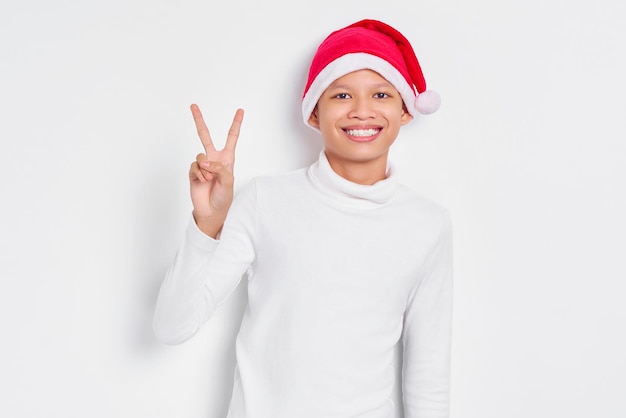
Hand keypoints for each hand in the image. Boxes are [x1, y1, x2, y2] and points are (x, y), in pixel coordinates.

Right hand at [188, 104, 243, 237]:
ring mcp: (202, 165)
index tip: (240, 110)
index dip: (236, 123)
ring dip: (205, 169)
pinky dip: (199, 175)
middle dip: (199, 120)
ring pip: (199, 156)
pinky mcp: (193, 172)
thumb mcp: (229, 181)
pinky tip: (203, 182)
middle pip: (205, 135)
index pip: (231, 137)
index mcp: (227, 158)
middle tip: (193, 105)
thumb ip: (219, 168)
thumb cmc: (224, 197)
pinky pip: (194, 167)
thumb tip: (205, 161)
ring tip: (209, 179)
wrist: (211, 211)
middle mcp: (214, 159)